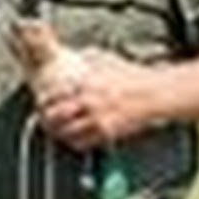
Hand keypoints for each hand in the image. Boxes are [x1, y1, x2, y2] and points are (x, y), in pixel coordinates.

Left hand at [34, 46, 151, 150]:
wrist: (156, 93)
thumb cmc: (134, 76)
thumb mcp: (106, 58)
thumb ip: (86, 58)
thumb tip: (72, 55)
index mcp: (87, 81)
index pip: (53, 93)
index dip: (44, 100)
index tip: (42, 102)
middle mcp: (90, 101)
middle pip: (55, 115)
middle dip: (46, 118)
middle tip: (45, 118)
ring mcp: (98, 118)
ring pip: (66, 131)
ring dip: (58, 132)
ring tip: (56, 131)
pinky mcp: (108, 133)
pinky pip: (83, 143)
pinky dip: (75, 142)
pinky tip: (73, 138)